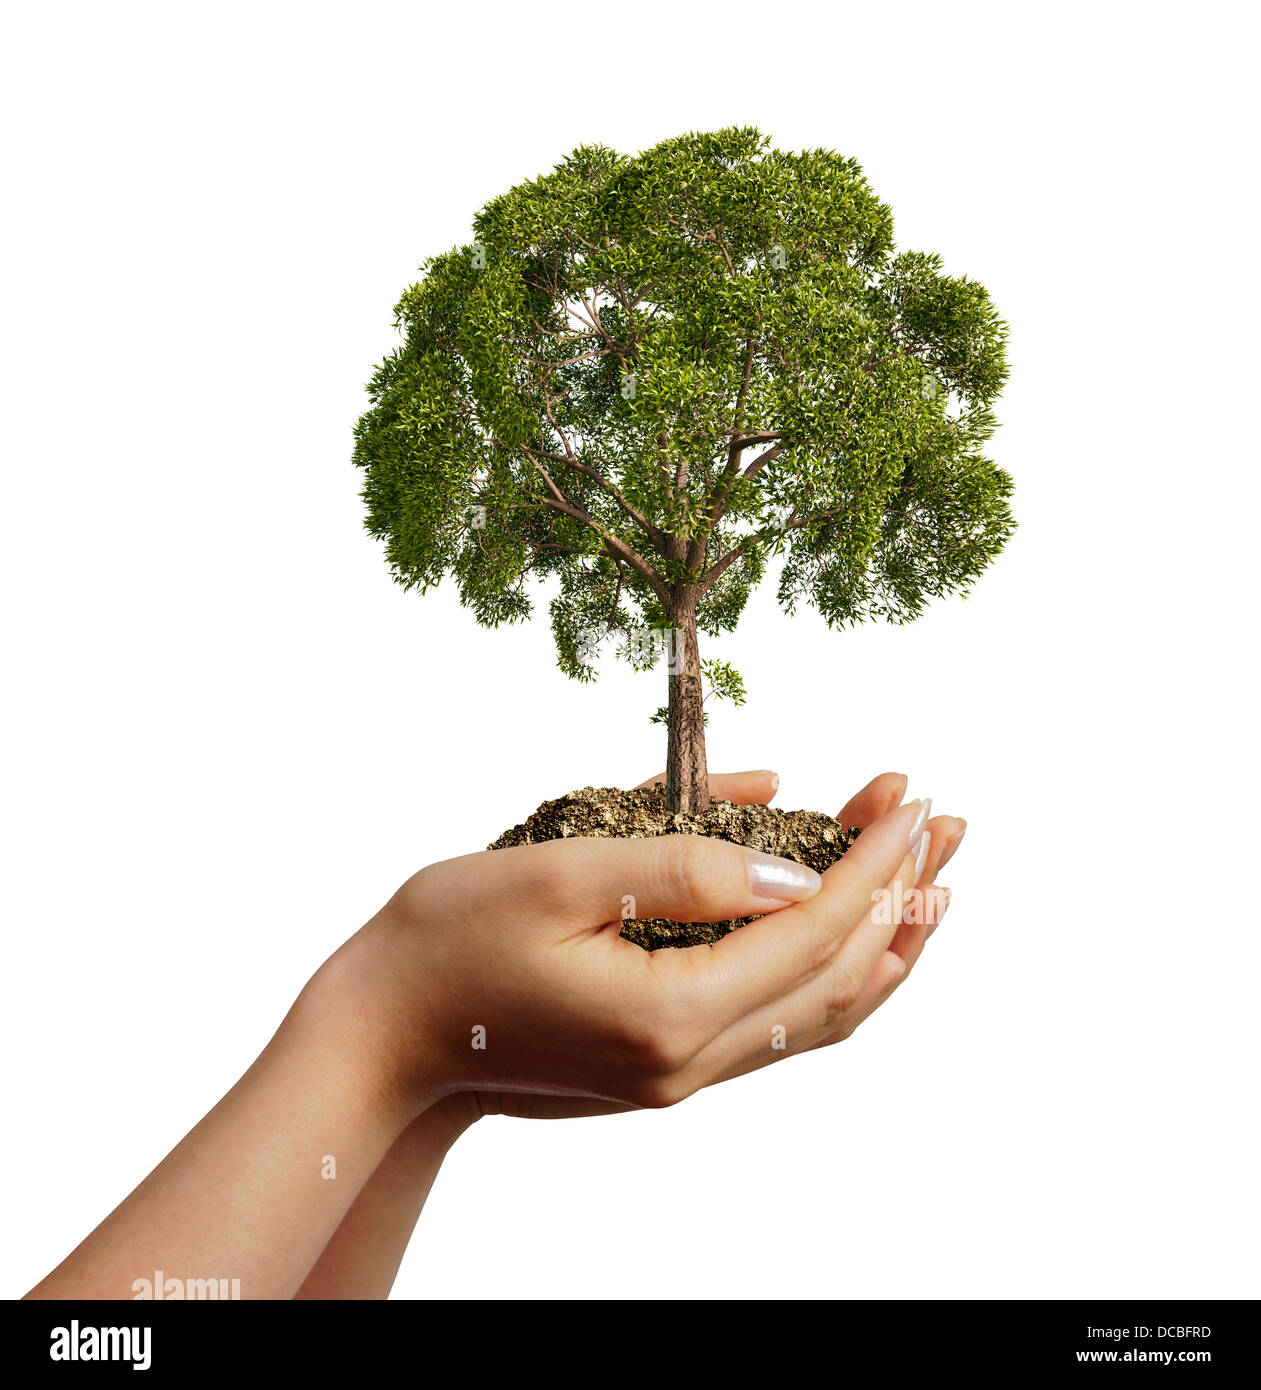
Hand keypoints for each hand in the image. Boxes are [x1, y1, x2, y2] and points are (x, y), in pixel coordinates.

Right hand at [324, 769, 965, 1127]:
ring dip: (887, 945)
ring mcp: (681, 1078)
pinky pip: (783, 1030)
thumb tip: (790, 868)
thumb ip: (680, 868)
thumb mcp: (557, 874)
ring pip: (823, 1017)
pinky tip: (857, 944)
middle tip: (949, 823)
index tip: (912, 801)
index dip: (872, 864)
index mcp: (666, 1014)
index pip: (811, 933)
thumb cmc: (450, 938)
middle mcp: (689, 1063)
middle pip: (839, 980)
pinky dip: (837, 982)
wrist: (387, 1036)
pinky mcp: (667, 1071)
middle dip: (902, 896)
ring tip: (936, 884)